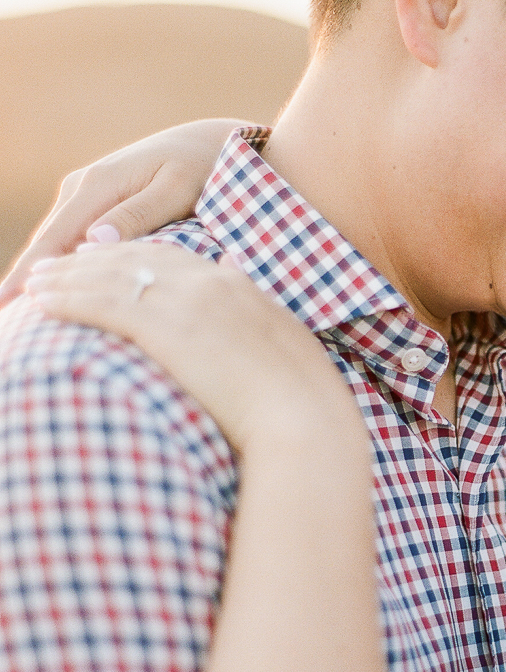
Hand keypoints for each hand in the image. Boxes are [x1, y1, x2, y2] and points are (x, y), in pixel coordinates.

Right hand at [0, 118, 252, 308]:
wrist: (208, 143)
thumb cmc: (201, 167)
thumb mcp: (176, 189)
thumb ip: (138, 214)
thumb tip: (95, 241)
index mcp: (98, 186)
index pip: (53, 241)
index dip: (26, 275)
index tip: (3, 304)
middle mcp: (83, 188)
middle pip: (46, 245)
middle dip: (23, 280)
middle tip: (3, 318)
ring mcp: (86, 194)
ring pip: (55, 243)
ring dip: (39, 275)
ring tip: (17, 312)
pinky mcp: (96, 202)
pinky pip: (71, 238)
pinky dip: (60, 264)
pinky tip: (53, 289)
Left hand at [24, 242, 365, 455]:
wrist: (303, 416)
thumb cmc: (300, 397)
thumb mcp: (284, 340)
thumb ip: (255, 309)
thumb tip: (235, 277)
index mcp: (236, 284)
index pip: (171, 257)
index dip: (132, 255)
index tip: (104, 259)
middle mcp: (207, 281)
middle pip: (134, 258)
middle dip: (90, 260)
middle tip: (57, 264)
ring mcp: (184, 301)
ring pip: (109, 276)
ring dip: (67, 277)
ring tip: (36, 282)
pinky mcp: (162, 327)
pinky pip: (101, 304)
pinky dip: (67, 299)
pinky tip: (42, 303)